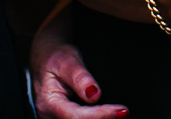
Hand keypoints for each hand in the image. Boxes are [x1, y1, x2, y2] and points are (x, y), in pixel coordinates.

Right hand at [28, 0, 126, 118]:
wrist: (46, 58)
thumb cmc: (55, 57)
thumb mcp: (67, 60)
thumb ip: (79, 78)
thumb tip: (94, 95)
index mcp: (48, 103)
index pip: (76, 116)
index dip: (100, 115)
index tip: (121, 110)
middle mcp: (50, 116)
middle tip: (124, 111)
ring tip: (120, 113)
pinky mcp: (64, 118)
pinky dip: (97, 117)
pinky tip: (110, 113)